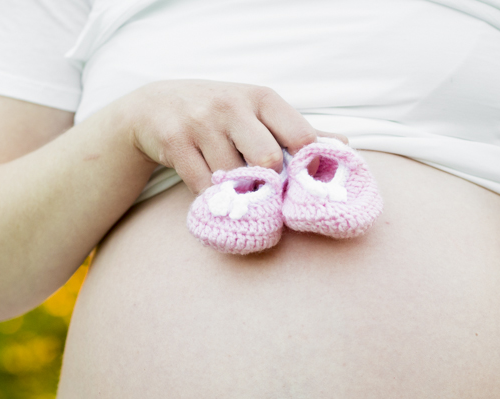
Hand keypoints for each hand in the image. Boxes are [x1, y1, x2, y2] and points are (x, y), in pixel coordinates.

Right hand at [121, 80, 346, 193]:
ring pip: (232, 178)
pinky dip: (211, 198)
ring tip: (235, 192)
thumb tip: (344, 144)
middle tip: (265, 194)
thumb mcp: (257, 112)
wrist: (155, 105)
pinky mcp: (175, 143)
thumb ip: (298, 130)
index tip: (300, 183)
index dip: (307, 167)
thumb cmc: (218, 113)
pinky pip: (202, 187)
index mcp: (262, 98)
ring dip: (236, 192)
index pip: (300, 135)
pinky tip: (212, 192)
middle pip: (267, 159)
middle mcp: (232, 106)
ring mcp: (201, 123)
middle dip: (268, 183)